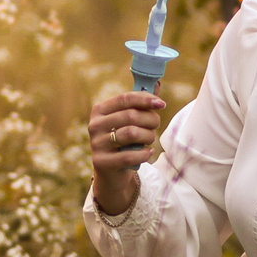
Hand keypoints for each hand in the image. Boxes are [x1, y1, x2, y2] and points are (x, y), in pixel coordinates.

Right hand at [88, 90, 165, 215]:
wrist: (112, 172)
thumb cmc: (123, 142)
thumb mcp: (128, 122)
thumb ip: (140, 104)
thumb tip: (156, 84)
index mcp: (100, 110)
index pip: (125, 99)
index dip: (145, 99)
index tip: (161, 104)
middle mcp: (95, 125)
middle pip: (130, 116)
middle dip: (150, 120)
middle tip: (156, 125)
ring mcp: (96, 144)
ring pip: (131, 133)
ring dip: (148, 136)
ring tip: (150, 139)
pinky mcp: (101, 162)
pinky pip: (129, 155)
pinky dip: (144, 154)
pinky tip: (148, 152)